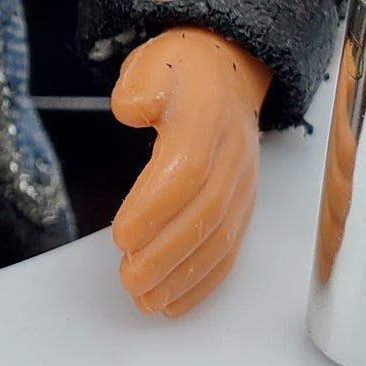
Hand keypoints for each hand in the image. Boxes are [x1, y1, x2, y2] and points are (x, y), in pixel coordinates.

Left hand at [108, 27, 270, 319]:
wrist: (229, 72)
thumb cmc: (182, 72)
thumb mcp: (153, 63)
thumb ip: (139, 86)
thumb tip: (132, 110)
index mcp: (207, 119)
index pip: (187, 170)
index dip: (155, 208)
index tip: (121, 236)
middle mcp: (233, 155)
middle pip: (204, 214)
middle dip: (166, 255)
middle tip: (129, 280)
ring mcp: (243, 183)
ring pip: (220, 238)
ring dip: (183, 276)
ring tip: (146, 300)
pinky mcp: (244, 204)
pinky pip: (230, 248)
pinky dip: (204, 281)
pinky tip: (175, 302)